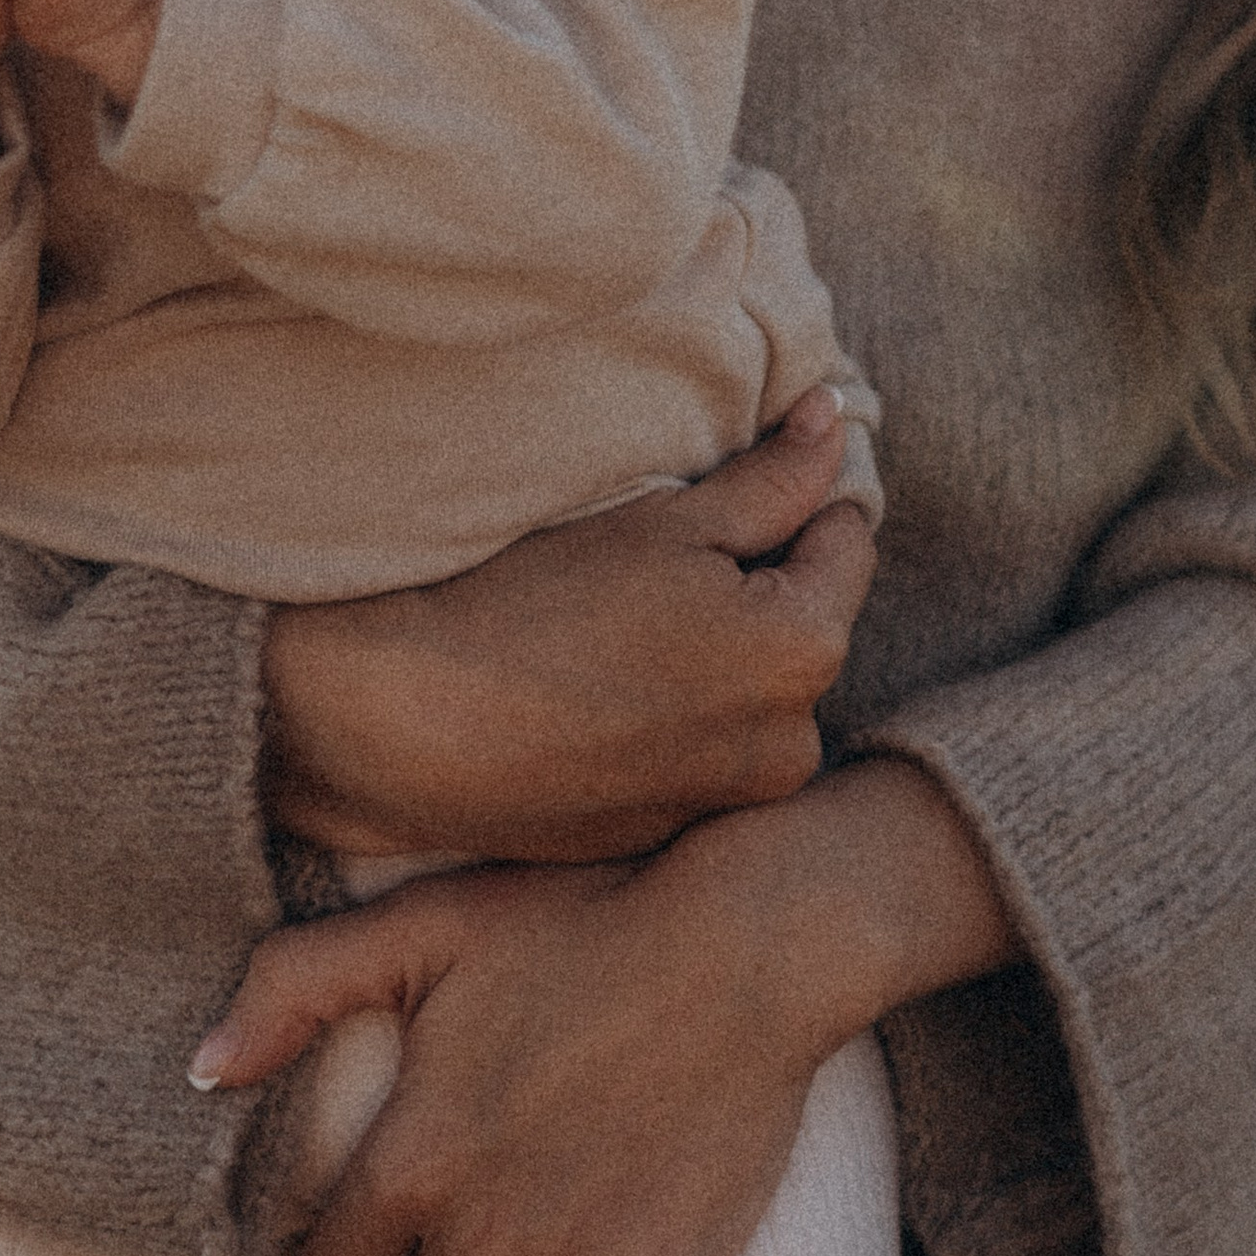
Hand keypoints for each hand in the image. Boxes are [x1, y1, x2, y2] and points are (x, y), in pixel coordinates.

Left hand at [192, 758, 1013, 1255]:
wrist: (742, 948)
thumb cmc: (574, 919)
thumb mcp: (424, 924)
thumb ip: (295, 988)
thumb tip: (203, 1072)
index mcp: (416, 1161)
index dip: (339, 1248)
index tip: (368, 1213)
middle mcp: (485, 1237)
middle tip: (436, 1220)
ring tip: (498, 1240)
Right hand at [261, 390, 874, 861]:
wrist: (410, 725)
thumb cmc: (536, 602)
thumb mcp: (665, 521)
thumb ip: (773, 479)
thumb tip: (835, 419)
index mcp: (804, 651)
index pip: (845, 540)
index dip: (787, 500)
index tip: (717, 493)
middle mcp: (789, 746)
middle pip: (802, 624)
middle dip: (754, 585)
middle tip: (652, 561)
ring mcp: (726, 802)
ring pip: (752, 692)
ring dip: (716, 655)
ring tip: (616, 628)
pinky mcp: (667, 836)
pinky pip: (699, 751)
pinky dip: (669, 714)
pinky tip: (594, 688)